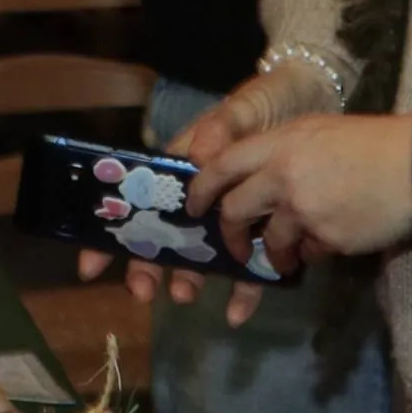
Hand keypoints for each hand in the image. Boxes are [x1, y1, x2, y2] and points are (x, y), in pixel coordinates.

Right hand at [80, 56, 337, 306]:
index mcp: (186, 167)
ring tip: (187, 297)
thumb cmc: (271, 102)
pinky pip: (252, 263)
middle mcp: (205, 196)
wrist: (319, 106)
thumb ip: (221, 128)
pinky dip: (245, 288)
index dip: (114, 232)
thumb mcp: (245, 107)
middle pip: (167, 233)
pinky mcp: (267, 229)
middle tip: (144, 293)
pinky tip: (239, 310)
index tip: (92, 265)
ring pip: (205, 253)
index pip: (141, 199)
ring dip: (192, 277)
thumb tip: (195, 157)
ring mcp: (234, 216)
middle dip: (150, 264)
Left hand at [185, 114, 411, 325]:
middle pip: (235, 210)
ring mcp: (303, 209)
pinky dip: (312, 252)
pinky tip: (331, 241)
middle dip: (230, 236)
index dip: (201, 189)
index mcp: (280, 143)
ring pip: (270, 242)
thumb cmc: (372, 145)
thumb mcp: (318, 133)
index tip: (195, 207)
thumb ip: (283, 153)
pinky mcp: (326, 238)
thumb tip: (255, 182)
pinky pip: (307, 253)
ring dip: (274, 255)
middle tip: (235, 249)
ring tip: (286, 258)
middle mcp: (283, 176)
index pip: (222, 165)